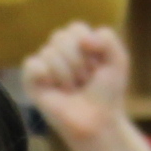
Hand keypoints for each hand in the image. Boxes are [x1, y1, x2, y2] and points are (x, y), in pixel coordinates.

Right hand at [22, 23, 150, 150]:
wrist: (99, 122)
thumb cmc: (107, 93)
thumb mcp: (118, 60)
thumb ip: (107, 38)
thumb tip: (82, 39)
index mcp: (76, 43)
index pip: (76, 29)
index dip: (90, 50)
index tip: (97, 69)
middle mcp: (58, 51)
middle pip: (61, 38)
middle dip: (79, 63)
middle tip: (84, 82)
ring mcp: (44, 66)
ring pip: (50, 53)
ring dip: (67, 75)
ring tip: (72, 90)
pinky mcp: (31, 82)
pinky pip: (32, 64)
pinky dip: (44, 74)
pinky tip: (54, 87)